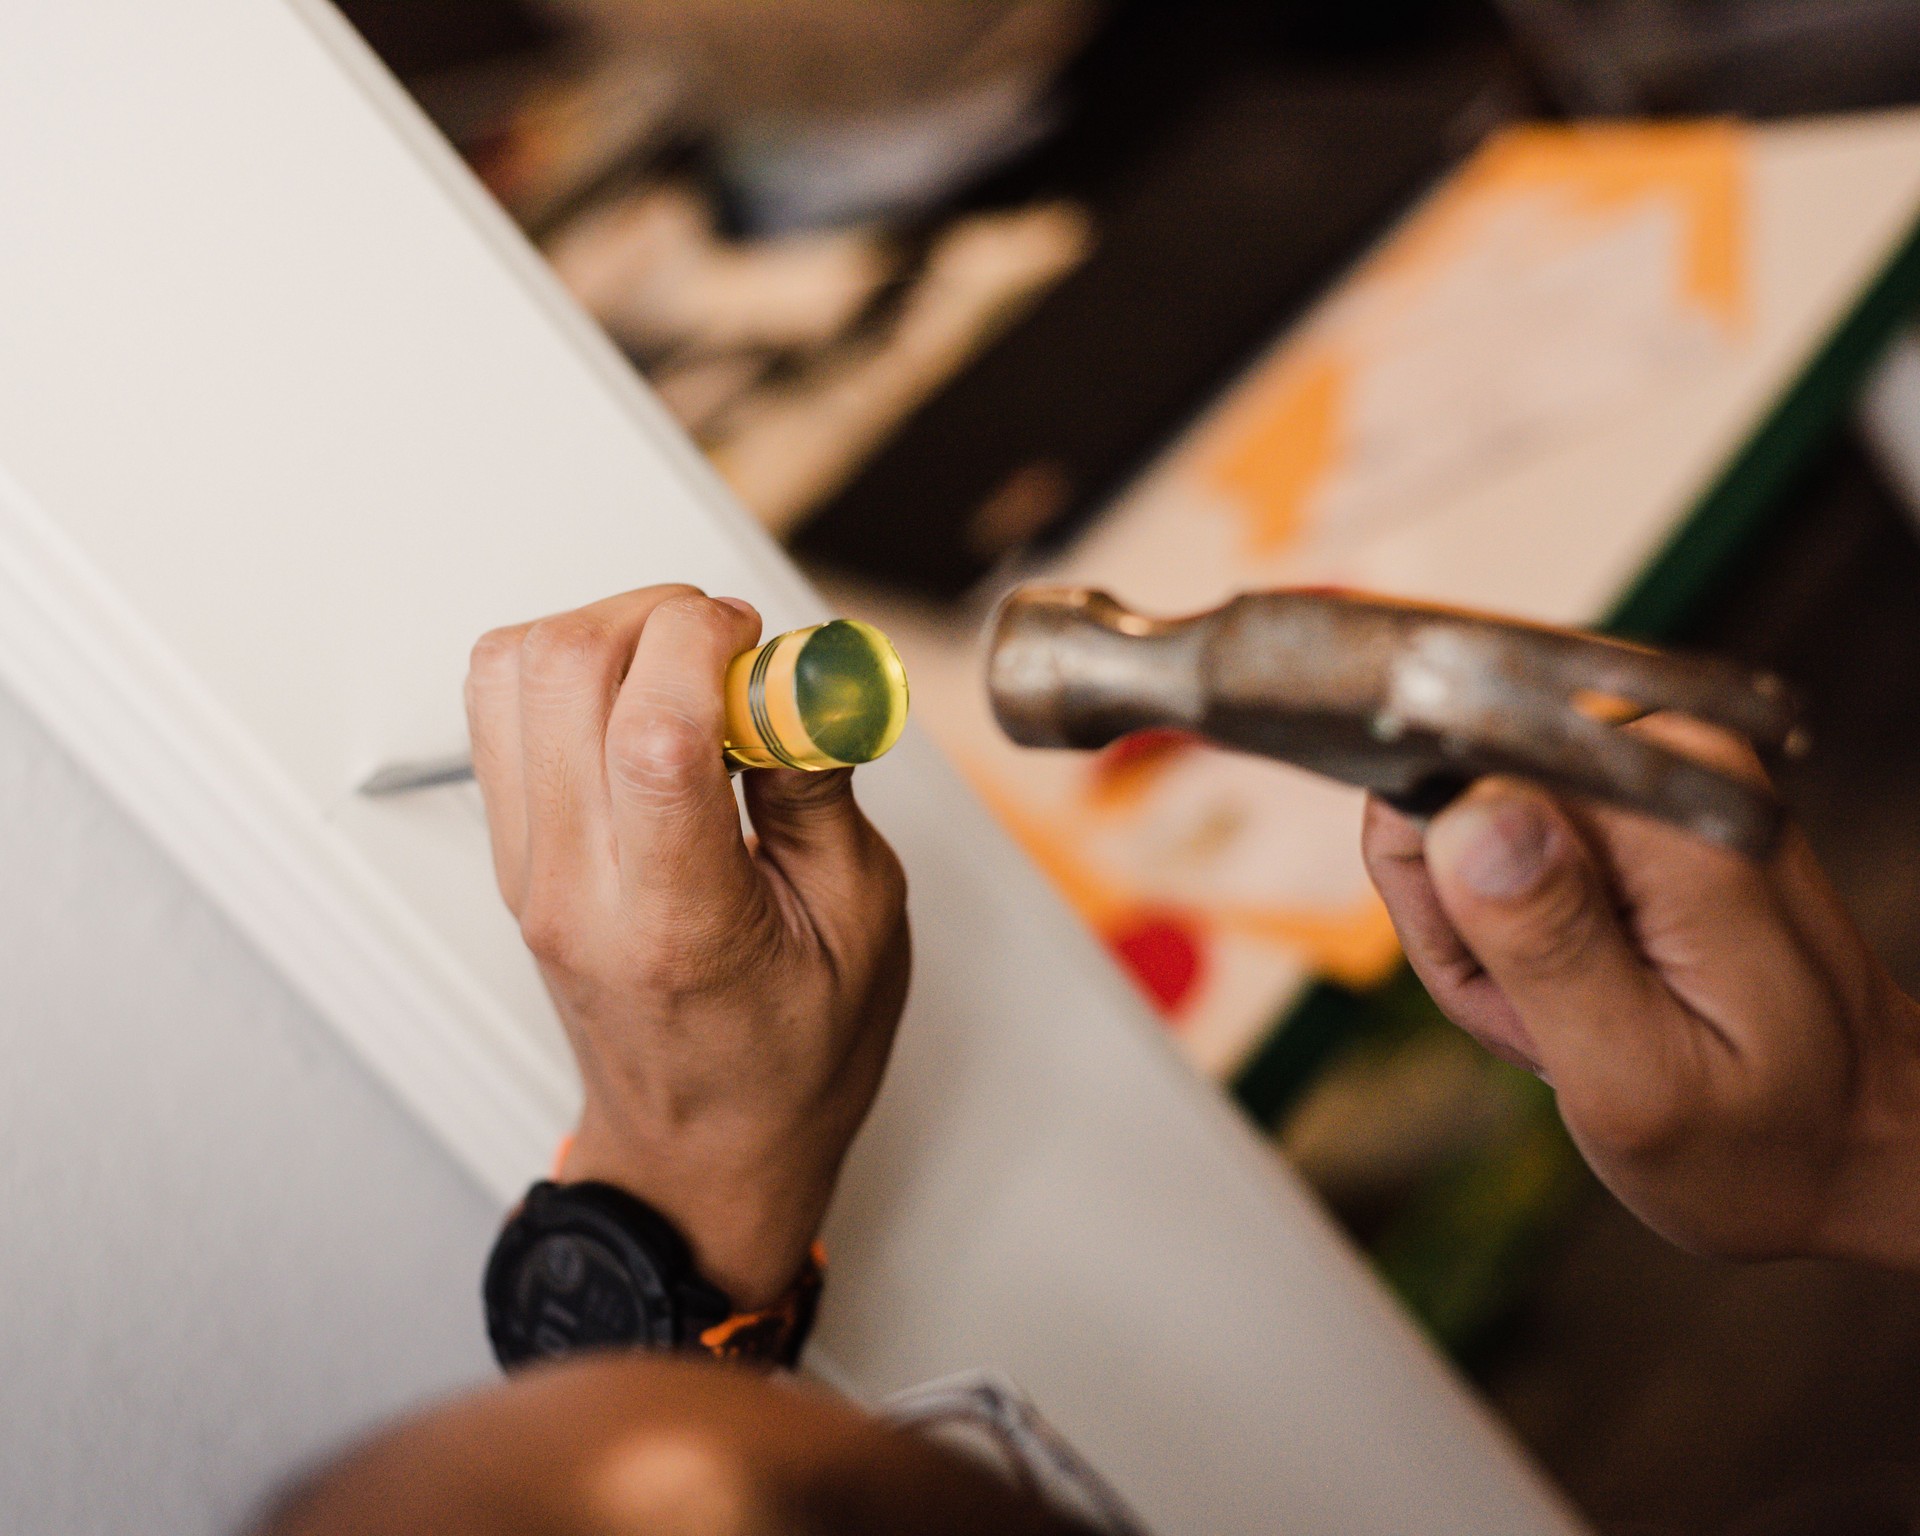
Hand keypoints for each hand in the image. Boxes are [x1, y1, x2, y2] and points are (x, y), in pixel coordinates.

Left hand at [465, 586, 909, 1307]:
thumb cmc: (787, 1064)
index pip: (651, 731)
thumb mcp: (861, 926)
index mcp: (675, 918)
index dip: (709, 645)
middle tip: (733, 656)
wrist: (700, 1154)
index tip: (765, 649)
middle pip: (559, 669)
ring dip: (605, 632)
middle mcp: (576, 886)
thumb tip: (801, 676)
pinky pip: (501, 711)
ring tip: (684, 674)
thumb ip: (821, 788)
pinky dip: (570, 671)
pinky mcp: (513, 855)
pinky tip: (641, 704)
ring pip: (511, 670)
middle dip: (658, 616)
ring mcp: (528, 868)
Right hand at [1362, 714, 1919, 1269]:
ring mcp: (1655, 770)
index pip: (1451, 794)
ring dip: (1492, 943)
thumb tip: (1463, 814)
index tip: (1512, 994)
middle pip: (1453, 799)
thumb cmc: (1765, 1139)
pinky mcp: (1640, 794)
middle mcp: (1668, 757)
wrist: (1863, 1137)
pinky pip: (1506, 839)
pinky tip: (1586, 994)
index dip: (1444, 907)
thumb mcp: (1635, 1080)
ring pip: (1467, 822)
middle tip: (1551, 1026)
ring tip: (1573, 1022)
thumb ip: (1547, 943)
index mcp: (1672, 817)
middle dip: (1469, 931)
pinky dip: (1522, 933)